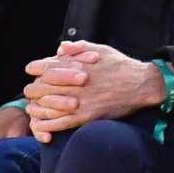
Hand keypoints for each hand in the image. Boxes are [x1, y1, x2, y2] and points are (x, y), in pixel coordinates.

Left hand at [22, 41, 163, 142]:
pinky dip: (46, 124)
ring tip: (33, 108)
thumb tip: (60, 48)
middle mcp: (74, 83)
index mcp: (76, 65)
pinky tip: (41, 125)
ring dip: (36, 108)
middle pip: (41, 87)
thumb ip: (79, 47)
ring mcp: (79, 100)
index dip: (35, 69)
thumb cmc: (122, 66)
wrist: (142, 84)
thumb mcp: (101, 49)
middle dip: (33, 89)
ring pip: (46, 106)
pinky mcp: (86, 116)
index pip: (44, 67)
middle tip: (31, 91)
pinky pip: (59, 123)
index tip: (32, 71)